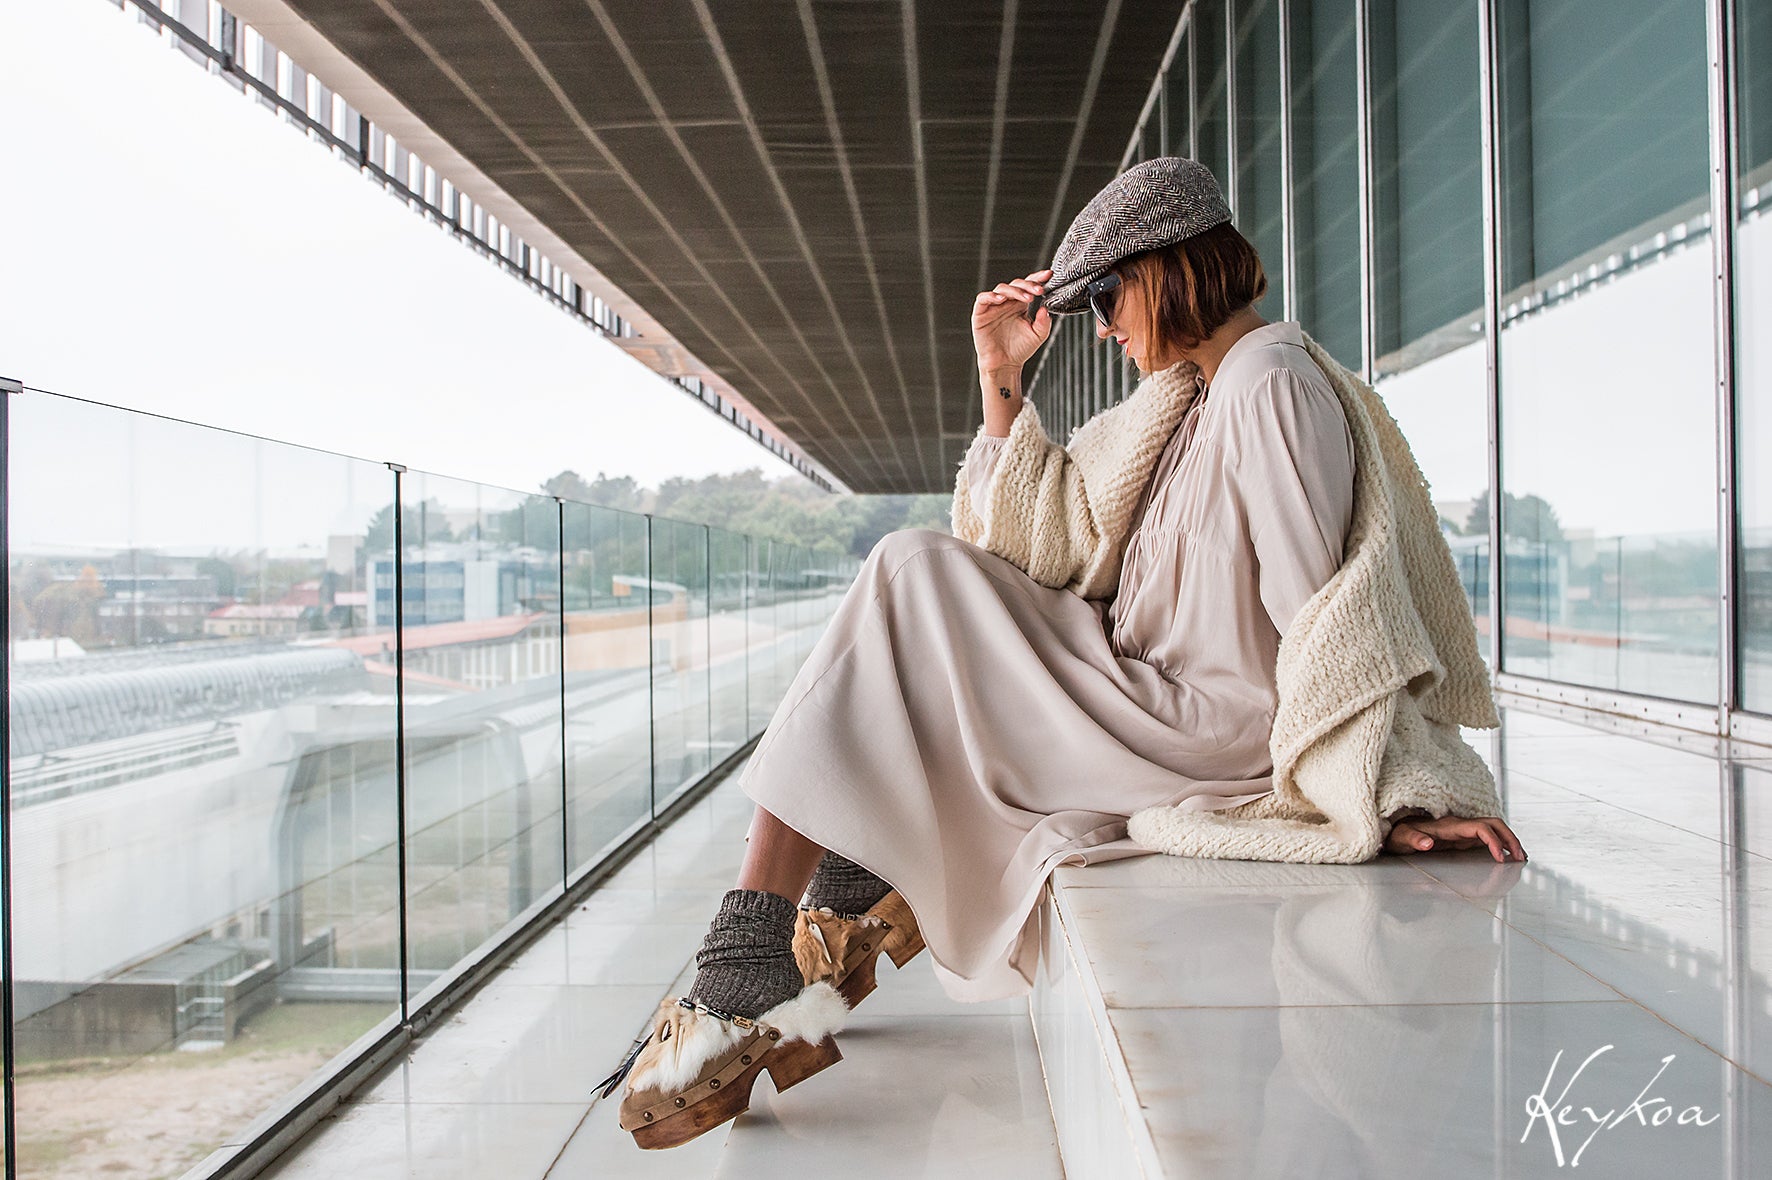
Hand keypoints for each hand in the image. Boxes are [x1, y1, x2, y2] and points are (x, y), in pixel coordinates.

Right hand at [972, 268, 1052, 372]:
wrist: (1004, 365)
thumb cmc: (1019, 350)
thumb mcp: (1038, 335)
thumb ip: (1044, 322)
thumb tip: (1045, 308)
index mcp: (1020, 305)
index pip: (1028, 286)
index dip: (1037, 279)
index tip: (1048, 276)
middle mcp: (1007, 302)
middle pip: (1016, 284)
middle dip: (1028, 285)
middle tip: (1039, 291)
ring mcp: (993, 307)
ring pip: (1002, 289)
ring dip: (1014, 291)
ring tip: (1026, 298)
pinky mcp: (980, 313)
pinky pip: (983, 299)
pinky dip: (991, 296)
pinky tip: (1001, 299)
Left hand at [1383, 815, 1525, 862]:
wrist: (1397, 833)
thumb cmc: (1400, 836)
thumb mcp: (1402, 839)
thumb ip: (1413, 840)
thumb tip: (1427, 843)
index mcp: (1449, 826)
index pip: (1479, 827)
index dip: (1492, 841)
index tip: (1499, 858)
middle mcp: (1460, 826)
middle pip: (1493, 824)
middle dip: (1509, 838)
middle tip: (1519, 858)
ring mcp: (1463, 831)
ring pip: (1494, 829)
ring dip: (1509, 841)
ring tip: (1521, 858)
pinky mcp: (1463, 838)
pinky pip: (1488, 838)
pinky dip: (1501, 845)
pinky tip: (1507, 857)